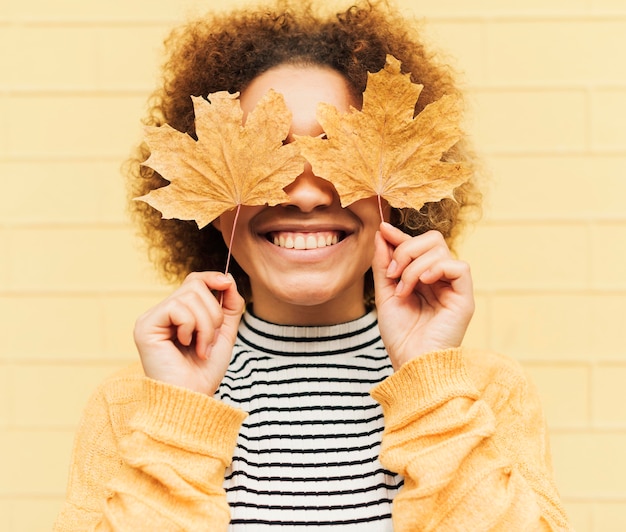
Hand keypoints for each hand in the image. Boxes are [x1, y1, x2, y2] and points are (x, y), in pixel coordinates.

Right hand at [133, 271, 244, 394]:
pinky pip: (177, 307)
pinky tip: (186, 345)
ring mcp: (151, 318)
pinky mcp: (145, 326)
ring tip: (201, 348)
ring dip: (206, 325)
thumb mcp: (224, 334)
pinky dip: (191, 327)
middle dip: (214, 313)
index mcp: (179, 314)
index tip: (227, 283)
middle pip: (195, 285)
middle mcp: (162, 313)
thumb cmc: (205, 372)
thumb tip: (228, 280)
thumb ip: (229, 307)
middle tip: (209, 341)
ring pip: (189, 296)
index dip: (212, 278)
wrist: (192, 399)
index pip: (194, 281)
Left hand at [372, 223, 474, 368]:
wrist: (411, 363)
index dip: (400, 236)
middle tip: (392, 273)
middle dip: (406, 249)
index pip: (417, 245)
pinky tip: (424, 282)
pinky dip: (437, 268)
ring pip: (440, 250)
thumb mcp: (384, 294)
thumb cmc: (400, 336)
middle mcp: (440, 279)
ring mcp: (453, 287)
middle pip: (432, 239)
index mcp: (422, 277)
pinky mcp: (465, 297)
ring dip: (414, 265)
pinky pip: (459, 266)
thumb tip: (382, 233)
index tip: (382, 230)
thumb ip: (384, 265)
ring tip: (403, 290)